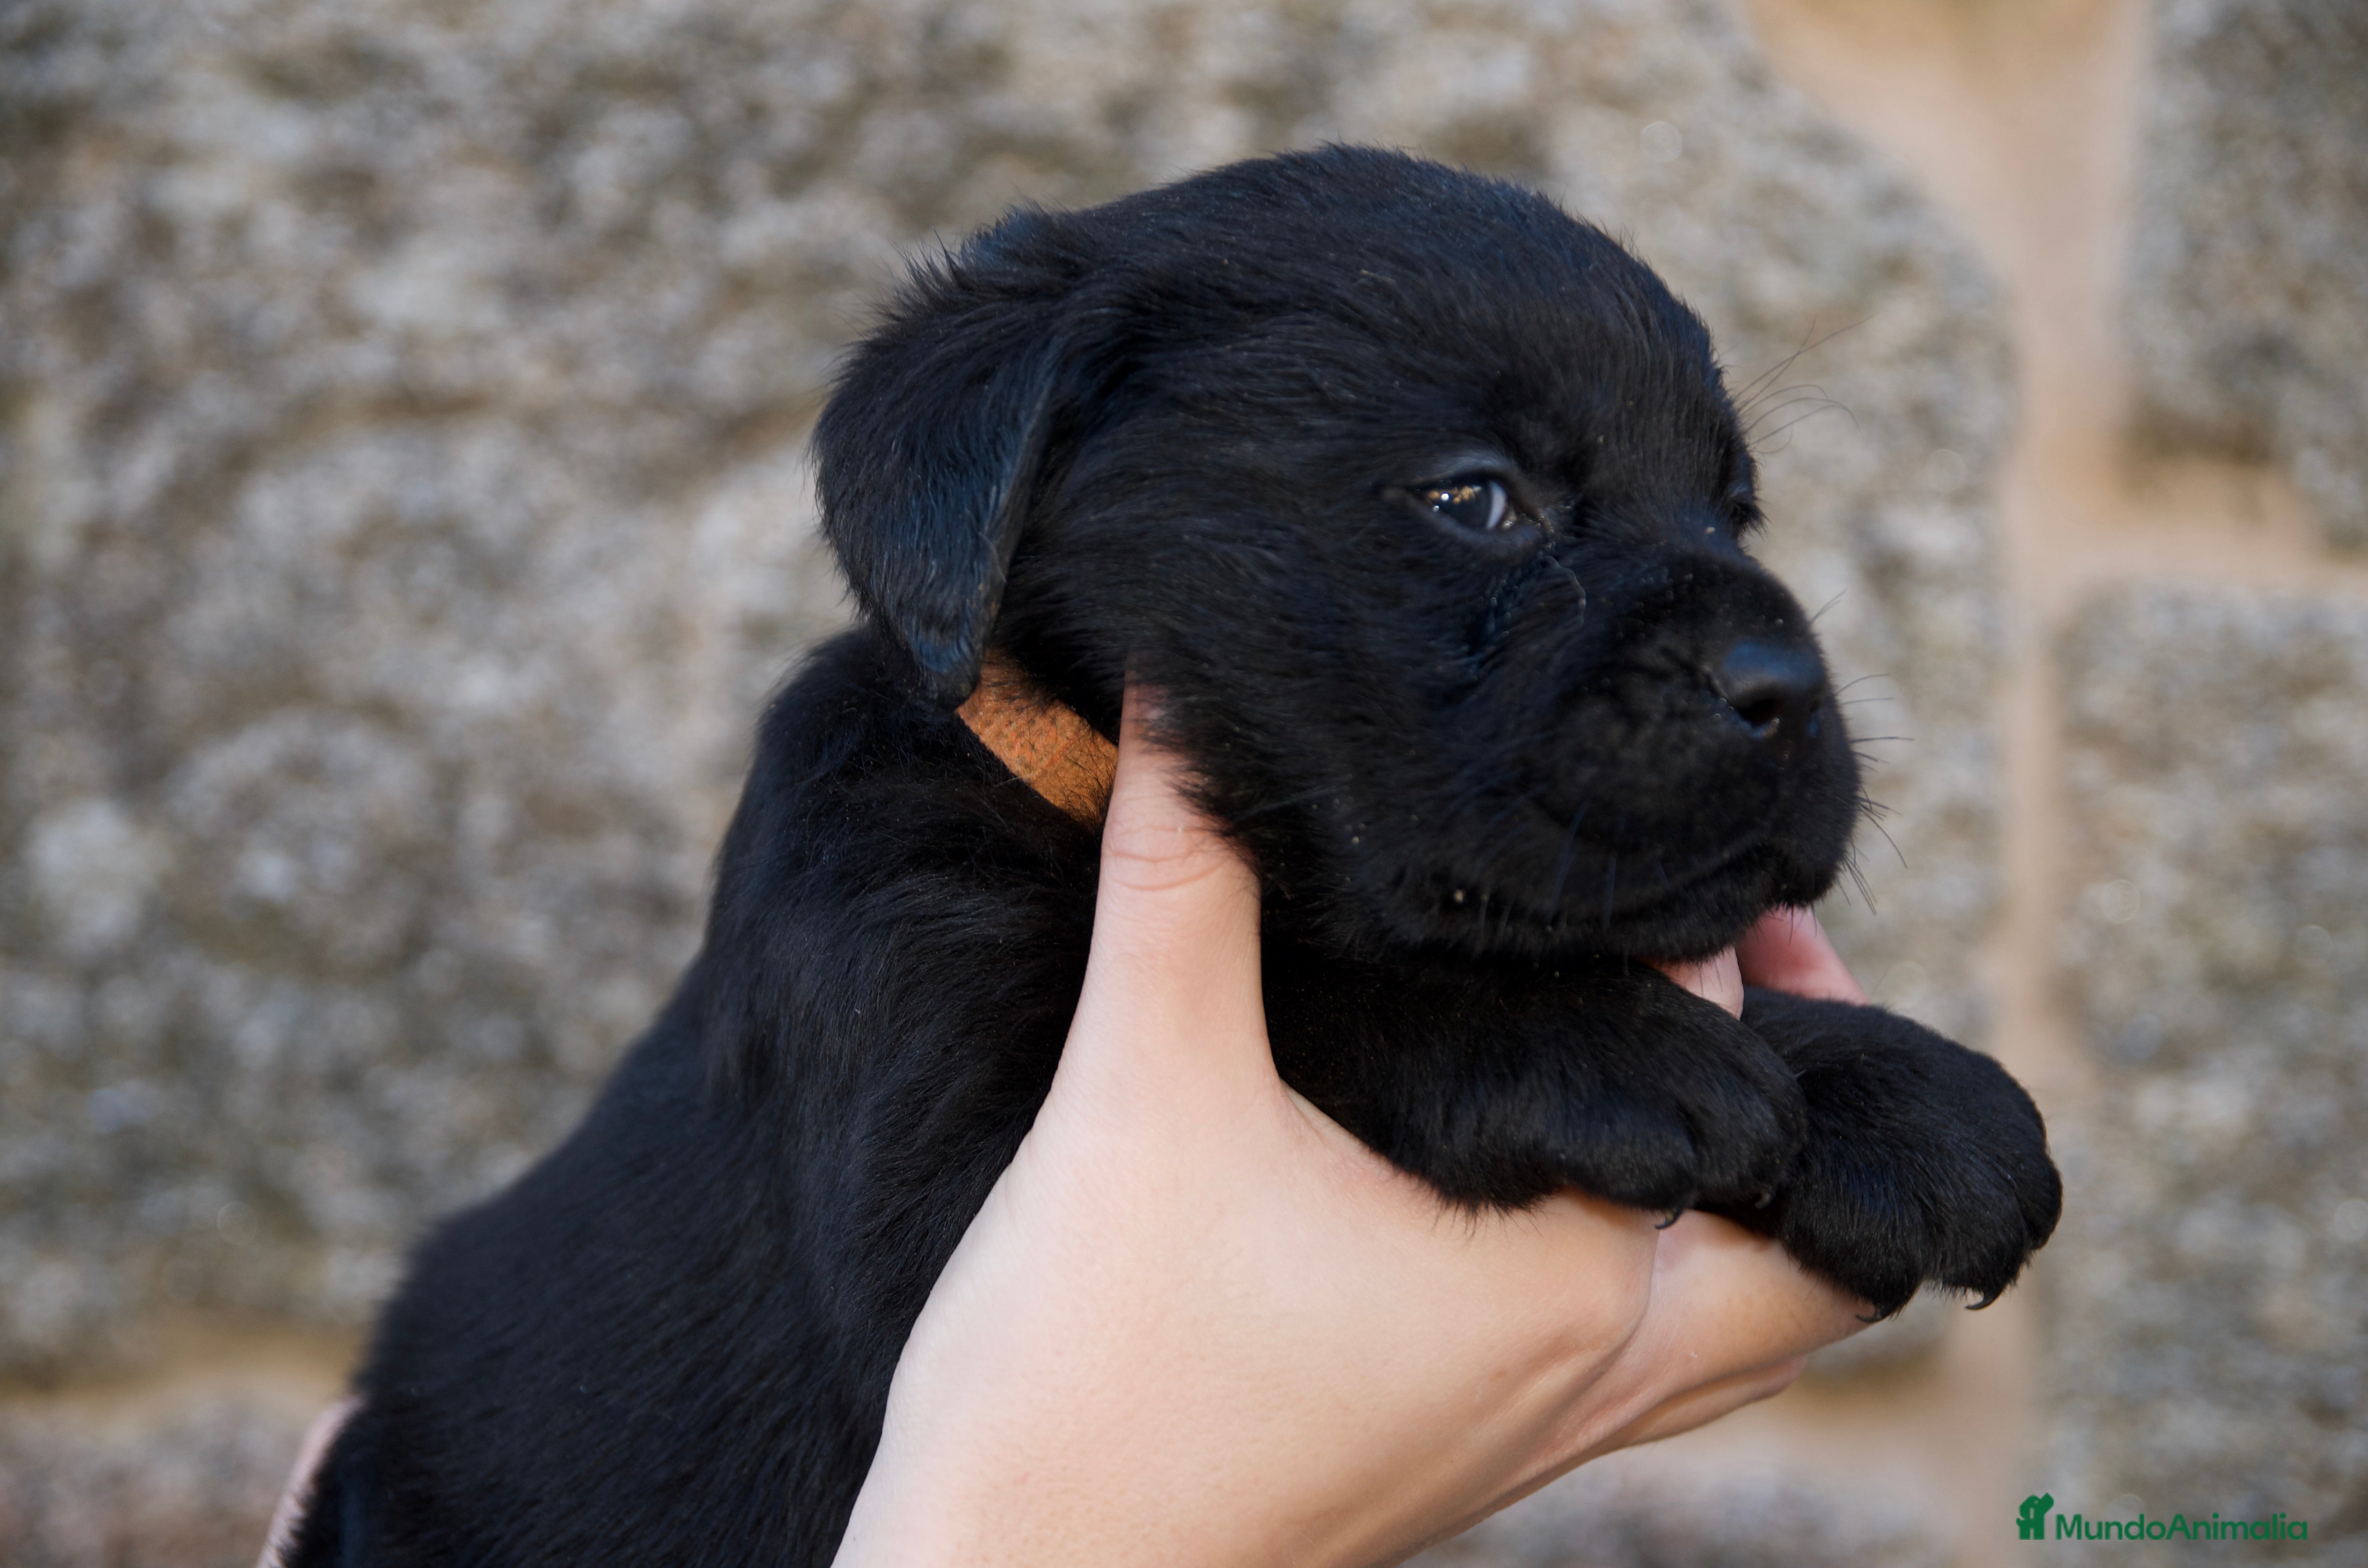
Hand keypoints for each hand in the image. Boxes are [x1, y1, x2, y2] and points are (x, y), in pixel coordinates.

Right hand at [832, 683, 1869, 1567]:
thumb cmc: (1085, 1371)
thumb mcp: (1138, 1089)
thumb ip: (1174, 873)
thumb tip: (1179, 691)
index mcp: (1567, 1276)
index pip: (1721, 1072)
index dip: (1708, 935)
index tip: (1664, 831)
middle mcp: (1593, 1369)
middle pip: (1816, 1244)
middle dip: (1805, 1081)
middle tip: (1738, 948)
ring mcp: (1543, 1434)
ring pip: (1746, 1322)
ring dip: (1746, 1185)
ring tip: (1673, 1043)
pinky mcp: (1476, 1461)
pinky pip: (1648, 1361)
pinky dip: (1662, 1257)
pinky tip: (1544, 1171)